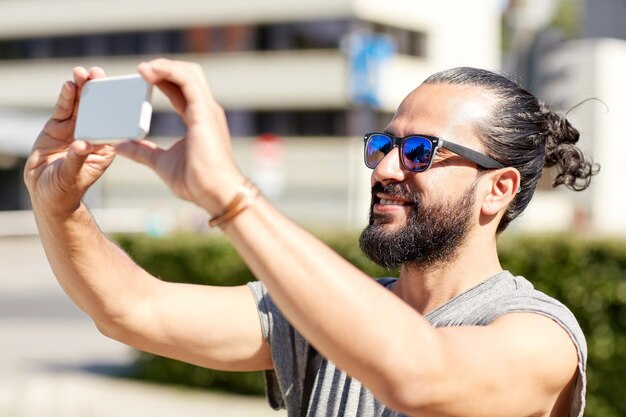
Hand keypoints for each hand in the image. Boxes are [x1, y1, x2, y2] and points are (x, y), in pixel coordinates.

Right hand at [24, 67, 115, 216]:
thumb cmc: (65, 189)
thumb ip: (77, 160)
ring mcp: (75, 129)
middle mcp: (92, 135)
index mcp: (104, 147)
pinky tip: (69, 85)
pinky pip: (63, 109)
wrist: (46, 193)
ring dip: (81, 89)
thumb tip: (81, 145)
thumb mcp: (72, 176)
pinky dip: (66, 97)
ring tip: (81, 73)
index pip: (112, 123)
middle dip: (97, 90)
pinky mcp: (58, 127)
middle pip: (97, 109)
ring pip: (80, 105)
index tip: (117, 91)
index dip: (114, 107)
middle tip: (97, 73)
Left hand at [115, 59, 244, 213]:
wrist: (216, 193)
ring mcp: (207, 109)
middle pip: (188, 75)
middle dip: (165, 68)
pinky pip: (187, 80)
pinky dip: (169, 71)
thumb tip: (120, 146)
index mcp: (198, 119)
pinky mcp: (204, 112)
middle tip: (140, 70)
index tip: (141, 77)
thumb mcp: (162, 163)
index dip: (163, 79)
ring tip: (142, 68)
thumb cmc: (197, 182)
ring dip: (164, 66)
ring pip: (189, 72)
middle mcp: (205, 110)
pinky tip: (149, 72)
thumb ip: (143, 152)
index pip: (181, 89)